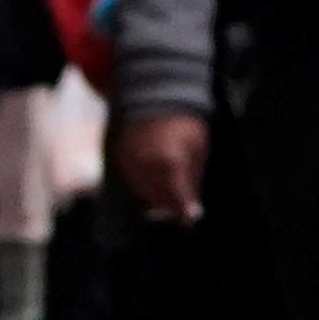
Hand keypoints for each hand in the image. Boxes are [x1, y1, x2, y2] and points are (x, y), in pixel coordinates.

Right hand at [117, 108, 209, 222]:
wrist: (156, 96)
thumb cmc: (184, 123)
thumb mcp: (197, 150)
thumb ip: (192, 180)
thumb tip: (193, 208)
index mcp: (170, 162)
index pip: (176, 199)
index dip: (182, 214)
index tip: (187, 222)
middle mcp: (146, 165)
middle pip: (158, 199)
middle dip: (170, 206)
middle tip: (181, 210)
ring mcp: (130, 162)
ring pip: (144, 193)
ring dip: (158, 198)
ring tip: (171, 193)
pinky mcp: (121, 158)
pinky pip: (133, 181)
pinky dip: (145, 185)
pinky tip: (157, 181)